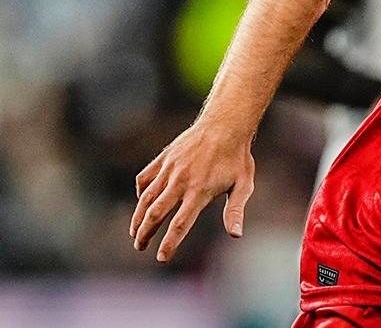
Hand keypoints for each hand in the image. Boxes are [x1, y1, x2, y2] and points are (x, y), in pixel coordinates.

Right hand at [130, 122, 254, 261]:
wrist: (225, 124)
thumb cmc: (237, 157)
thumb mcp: (243, 184)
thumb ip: (236, 211)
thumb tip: (236, 235)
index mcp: (200, 191)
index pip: (180, 224)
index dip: (169, 243)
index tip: (161, 258)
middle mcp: (180, 181)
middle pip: (156, 213)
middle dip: (145, 234)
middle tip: (139, 247)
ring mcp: (169, 169)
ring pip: (146, 198)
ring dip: (138, 218)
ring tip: (135, 233)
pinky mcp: (163, 159)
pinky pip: (145, 178)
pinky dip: (141, 192)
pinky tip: (142, 202)